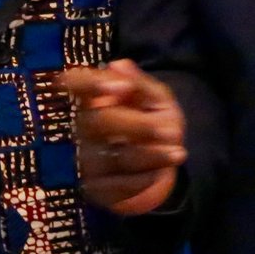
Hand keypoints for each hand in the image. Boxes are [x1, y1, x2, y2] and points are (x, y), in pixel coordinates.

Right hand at [57, 59, 184, 214]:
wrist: (158, 167)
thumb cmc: (154, 122)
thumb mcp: (158, 100)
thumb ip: (142, 84)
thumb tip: (120, 65)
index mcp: (95, 97)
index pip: (76, 83)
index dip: (91, 83)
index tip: (122, 87)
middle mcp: (82, 126)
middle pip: (99, 122)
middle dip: (138, 127)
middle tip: (172, 131)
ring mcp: (85, 158)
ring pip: (113, 157)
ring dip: (150, 156)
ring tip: (178, 153)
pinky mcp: (93, 188)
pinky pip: (118, 185)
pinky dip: (144, 179)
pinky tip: (160, 173)